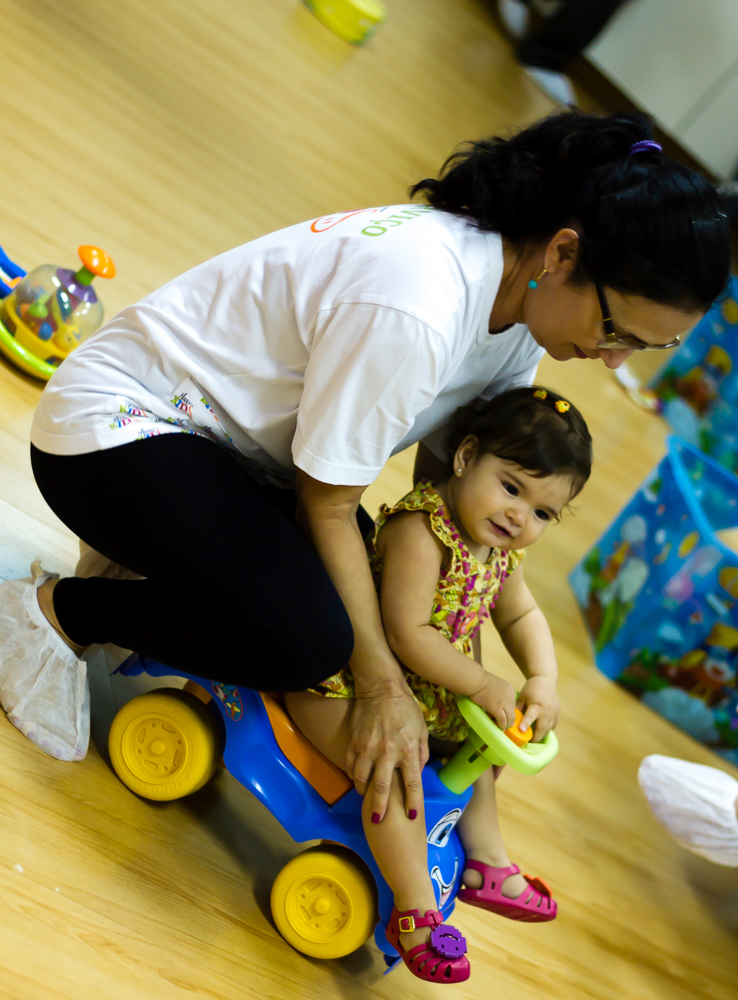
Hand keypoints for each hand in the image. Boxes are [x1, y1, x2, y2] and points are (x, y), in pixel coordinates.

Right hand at [346, 681, 428, 822]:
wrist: (381, 689)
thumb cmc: (405, 709)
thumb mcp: (421, 729)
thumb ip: (421, 752)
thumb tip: (419, 770)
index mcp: (407, 750)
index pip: (412, 783)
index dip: (413, 802)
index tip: (412, 816)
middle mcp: (387, 753)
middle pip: (382, 787)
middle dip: (380, 807)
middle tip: (379, 820)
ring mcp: (368, 748)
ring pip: (361, 778)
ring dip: (363, 791)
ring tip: (366, 798)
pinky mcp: (354, 742)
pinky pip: (350, 764)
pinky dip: (352, 775)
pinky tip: (356, 779)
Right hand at [469, 672, 516, 731]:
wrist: (475, 680)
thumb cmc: (481, 681)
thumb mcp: (495, 685)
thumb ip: (500, 693)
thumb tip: (499, 705)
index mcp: (510, 689)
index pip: (513, 704)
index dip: (508, 711)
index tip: (503, 715)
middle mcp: (510, 696)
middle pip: (513, 711)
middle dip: (509, 719)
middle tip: (504, 724)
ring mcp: (504, 702)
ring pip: (510, 718)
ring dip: (506, 724)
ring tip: (501, 727)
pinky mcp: (497, 708)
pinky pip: (502, 720)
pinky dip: (501, 725)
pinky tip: (499, 727)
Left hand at [517, 676, 558, 741]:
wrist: (546, 680)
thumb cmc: (531, 689)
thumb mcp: (522, 696)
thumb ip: (518, 708)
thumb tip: (512, 721)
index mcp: (536, 705)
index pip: (530, 716)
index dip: (526, 724)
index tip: (521, 730)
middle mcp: (547, 711)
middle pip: (541, 729)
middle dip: (535, 737)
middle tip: (527, 743)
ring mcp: (554, 714)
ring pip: (548, 730)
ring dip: (541, 736)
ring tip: (533, 740)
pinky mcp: (557, 714)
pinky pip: (552, 727)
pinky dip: (547, 731)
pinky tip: (541, 732)